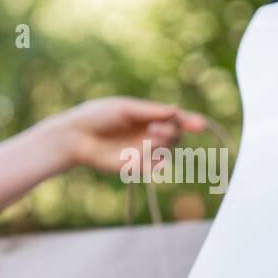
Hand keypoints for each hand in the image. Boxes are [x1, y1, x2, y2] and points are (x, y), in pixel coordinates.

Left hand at [53, 97, 205, 175]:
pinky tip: (145, 159)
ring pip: (166, 151)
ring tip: (146, 140)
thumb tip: (176, 110)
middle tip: (153, 129)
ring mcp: (143, 150)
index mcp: (150, 116)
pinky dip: (154, 165)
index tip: (200, 125)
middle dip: (170, 132)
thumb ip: (151, 111)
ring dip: (161, 146)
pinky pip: (153, 168)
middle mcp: (150, 133)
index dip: (190, 122)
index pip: (176, 119)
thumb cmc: (99, 115)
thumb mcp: (125, 108)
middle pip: (175, 136)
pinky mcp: (135, 166)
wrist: (77, 136)